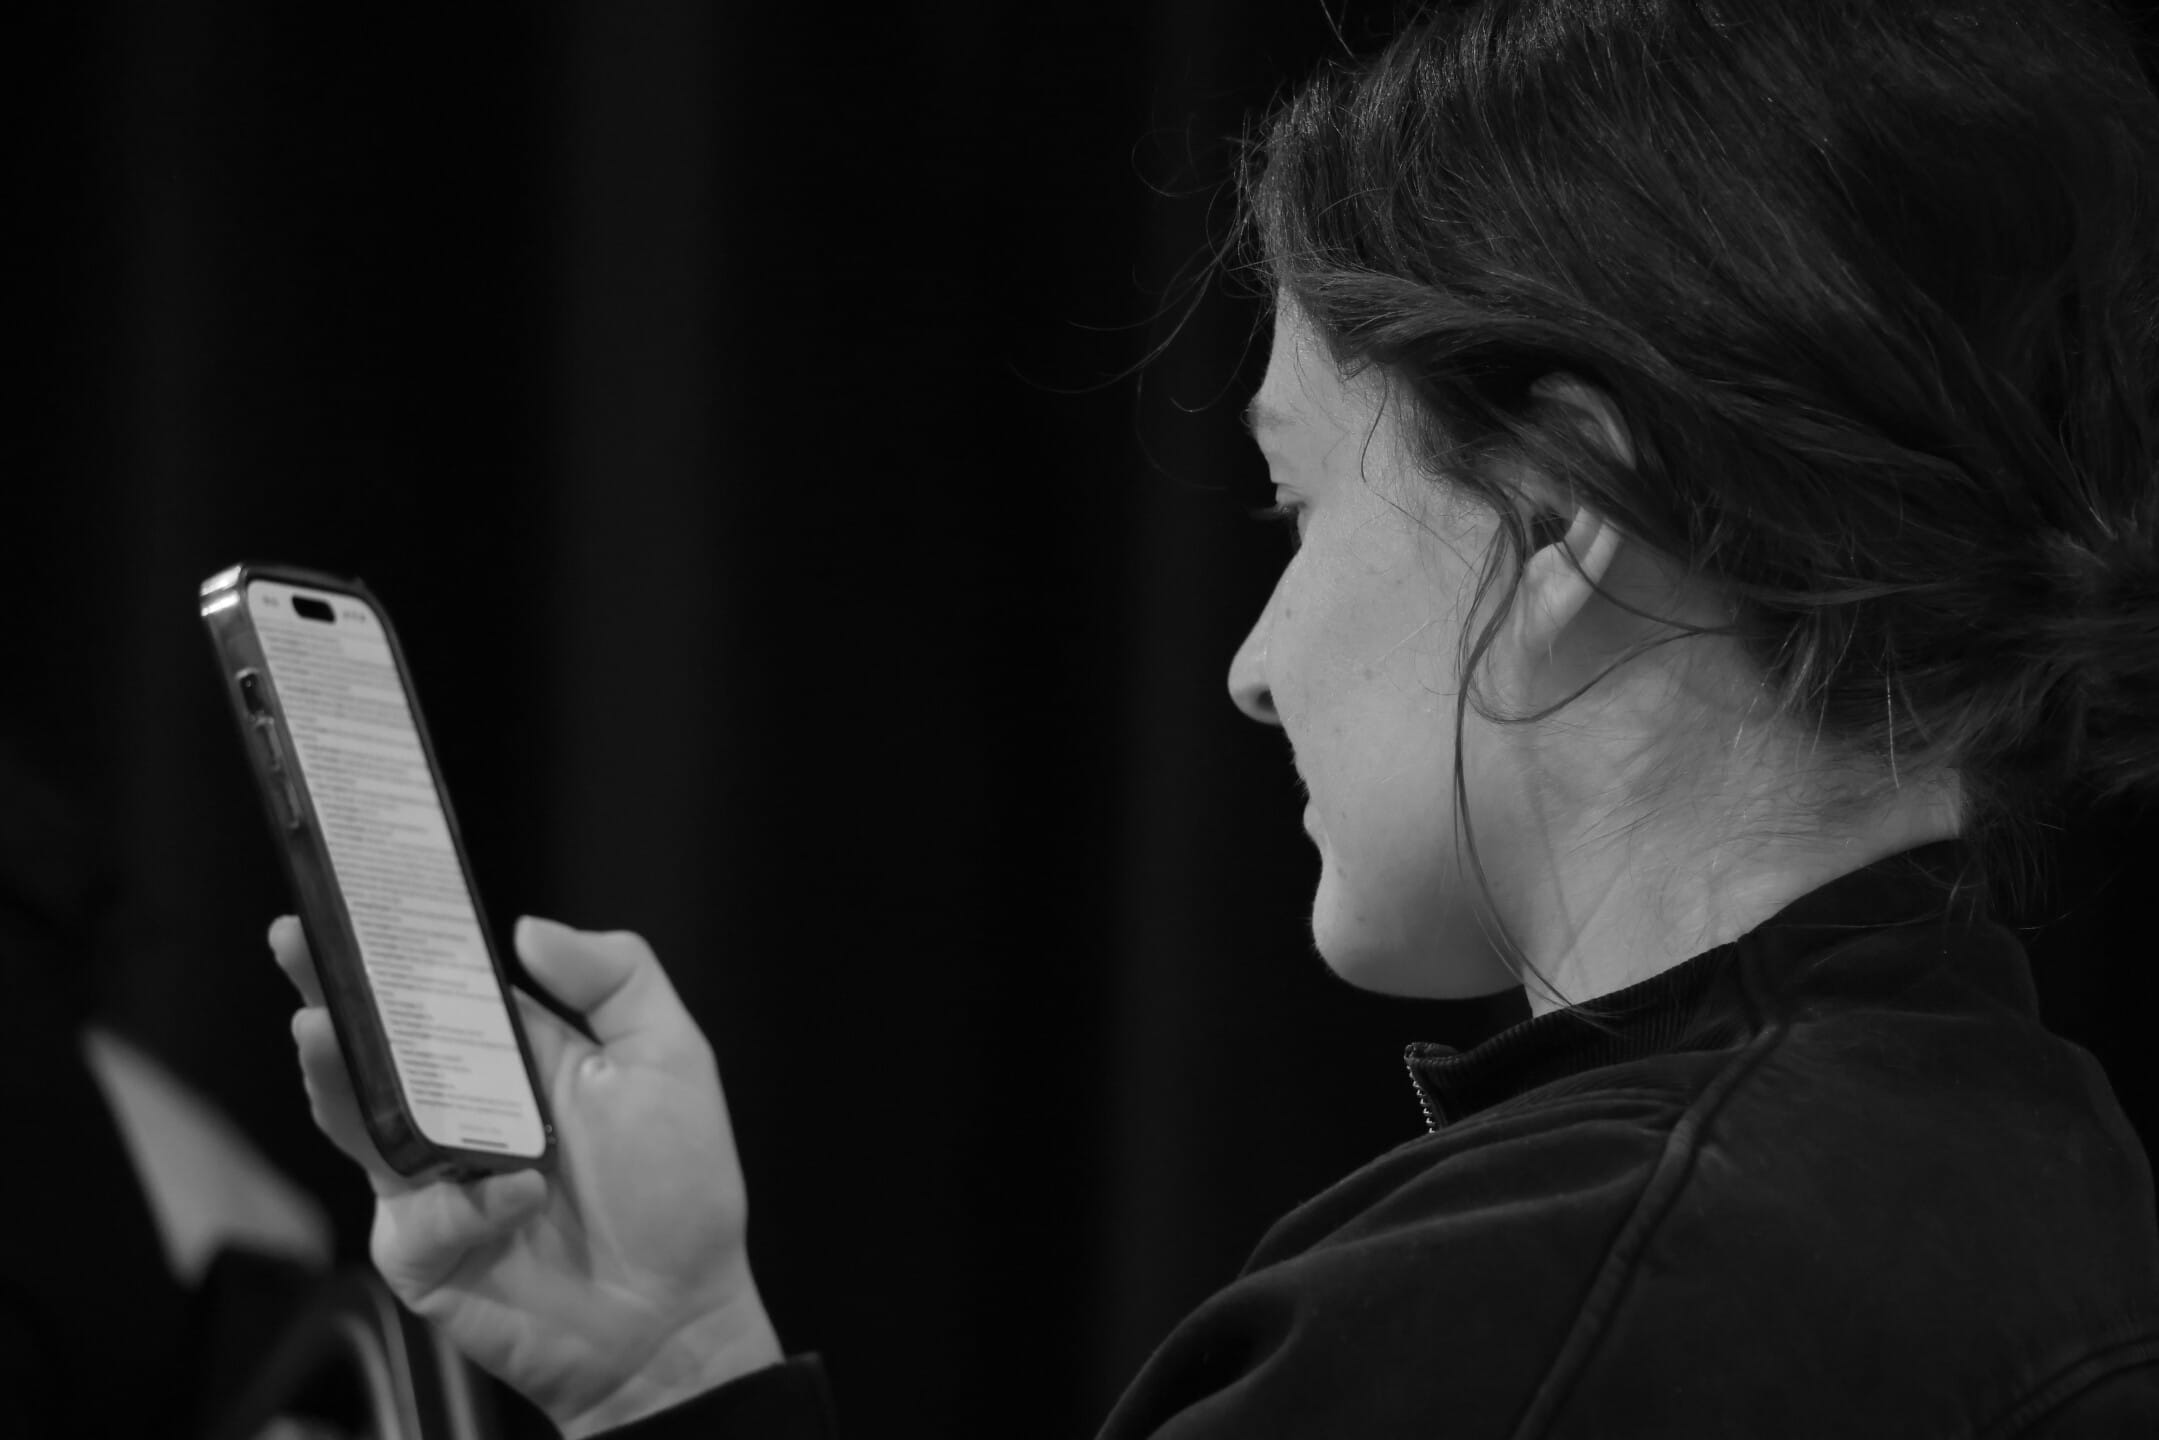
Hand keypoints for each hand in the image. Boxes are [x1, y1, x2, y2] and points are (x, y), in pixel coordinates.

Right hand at [269, 914, 783, 1436]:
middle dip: (328, 990)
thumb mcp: (669, 1059)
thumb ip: (615, 979)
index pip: (438, 990)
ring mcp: (432, 1180)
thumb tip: (528, 929)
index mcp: (512, 1059)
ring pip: (357, 1120)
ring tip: (317, 1028)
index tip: (356, 895)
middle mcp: (461, 1112)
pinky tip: (521, 1201)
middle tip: (297, 941)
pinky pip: (415, 1215)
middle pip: (376, 1044)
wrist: (673, 1316)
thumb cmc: (679, 1191)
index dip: (395, 946)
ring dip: (334, 1075)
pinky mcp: (422, 1250)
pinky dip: (467, 1203)